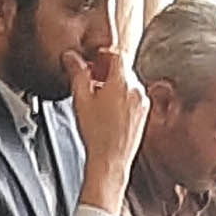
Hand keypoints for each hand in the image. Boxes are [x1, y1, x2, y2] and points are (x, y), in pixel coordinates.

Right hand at [67, 43, 146, 208]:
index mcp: (122, 81)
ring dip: (115, 86)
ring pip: (128, 84)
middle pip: (123, 70)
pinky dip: (122, 99)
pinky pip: (133, 98)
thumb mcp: (81, 99)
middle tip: (92, 82)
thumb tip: (70, 56)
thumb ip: (77, 73)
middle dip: (107, 73)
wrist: (111, 160)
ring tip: (99, 100)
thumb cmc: (96, 133)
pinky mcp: (144, 113)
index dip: (102, 56)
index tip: (93, 64)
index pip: (116, 55)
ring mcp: (143, 102)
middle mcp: (137, 89)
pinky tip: (109, 112)